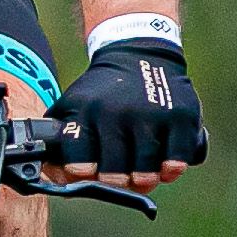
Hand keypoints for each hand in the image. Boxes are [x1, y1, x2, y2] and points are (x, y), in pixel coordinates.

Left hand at [53, 37, 205, 188]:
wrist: (140, 52)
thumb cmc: (103, 92)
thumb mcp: (73, 105)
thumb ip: (60, 143)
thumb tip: (55, 179)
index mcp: (86, 112)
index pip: (79, 163)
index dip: (83, 176)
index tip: (90, 174)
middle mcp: (117, 113)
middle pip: (114, 174)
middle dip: (116, 184)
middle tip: (119, 180)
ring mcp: (151, 114)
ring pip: (146, 171)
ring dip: (144, 180)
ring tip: (141, 175)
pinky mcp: (181, 116)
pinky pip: (177, 161)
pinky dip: (171, 170)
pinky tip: (165, 166)